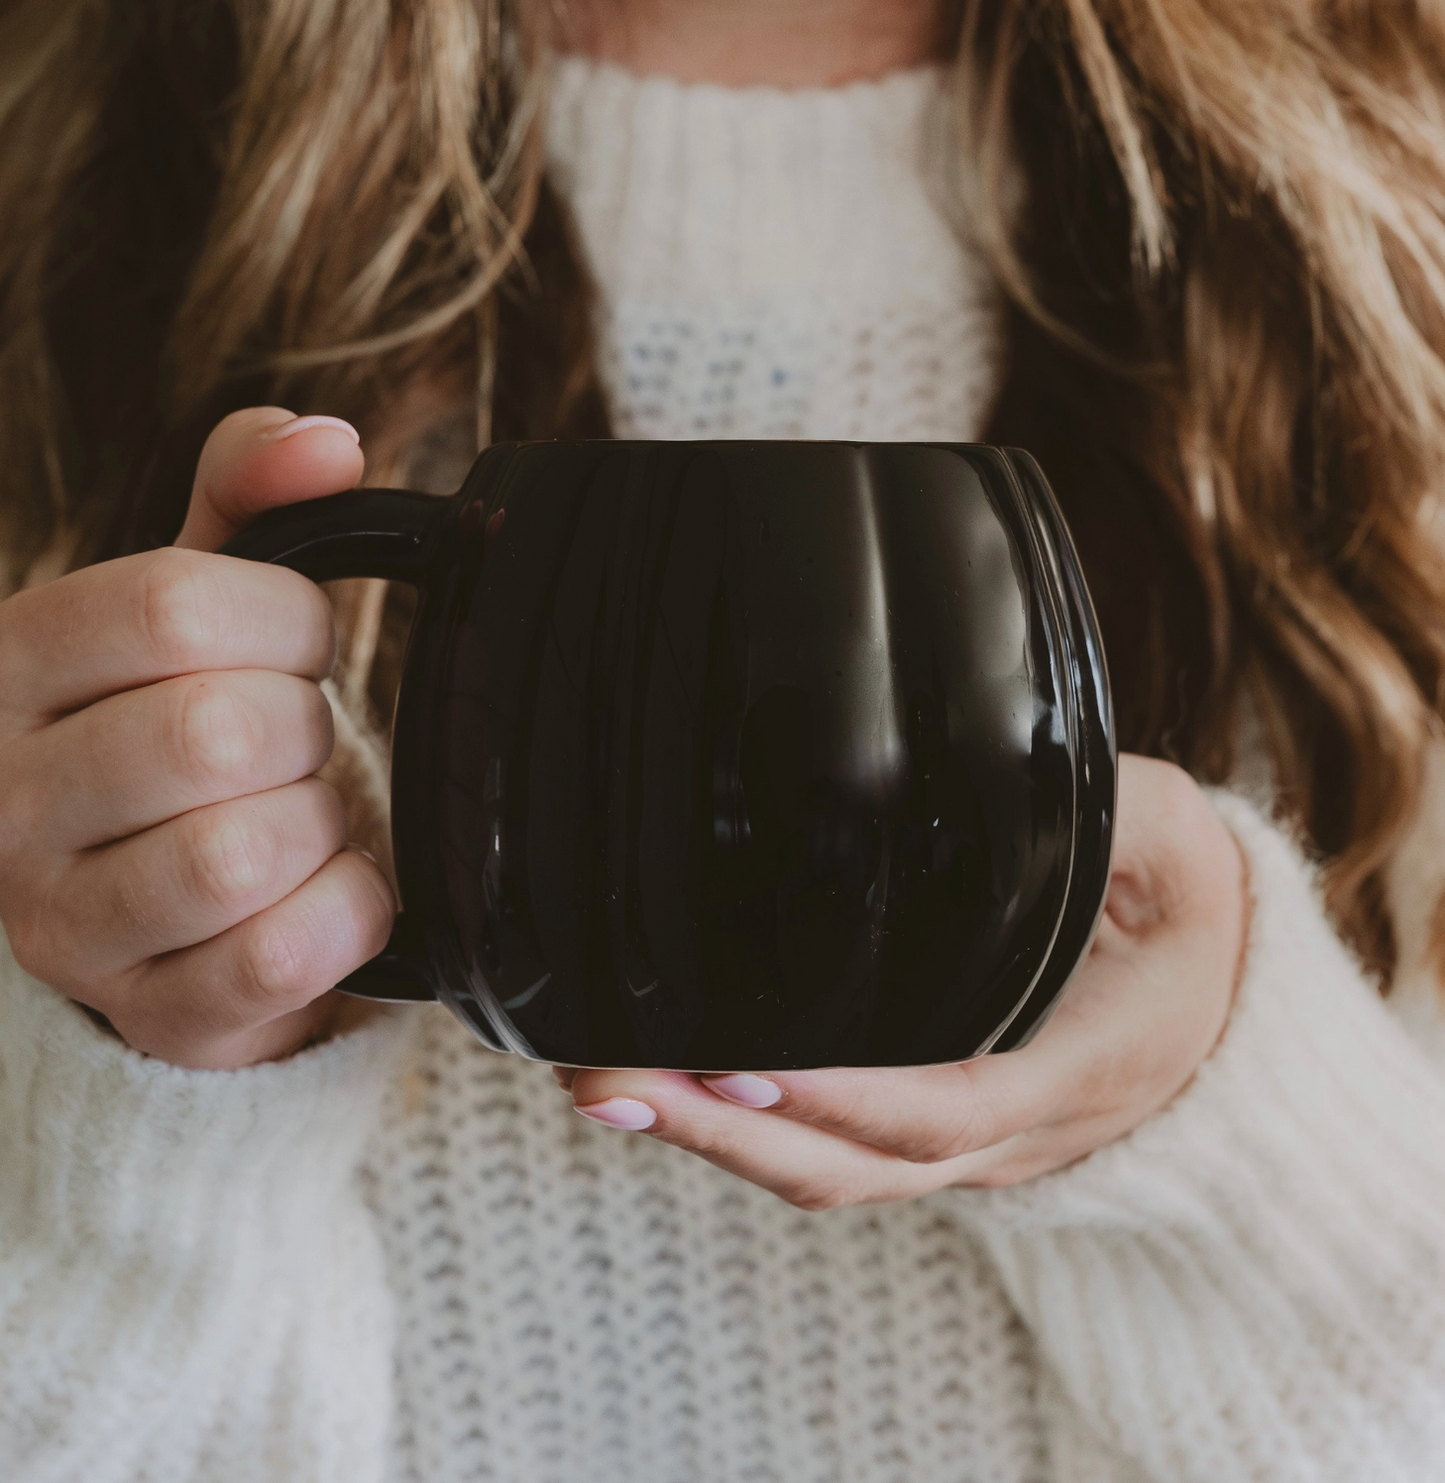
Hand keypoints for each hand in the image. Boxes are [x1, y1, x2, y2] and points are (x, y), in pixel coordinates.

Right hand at [0, 409, 395, 1068]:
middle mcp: (6, 802)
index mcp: (8, 670)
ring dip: (318, 822)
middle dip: (301, 727)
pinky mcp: (149, 1013)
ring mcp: (64, 924)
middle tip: (295, 742)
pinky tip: (334, 889)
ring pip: (240, 851)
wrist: (171, 906)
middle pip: (213, 730)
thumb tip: (327, 442)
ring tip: (299, 816)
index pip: (170, 608)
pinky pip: (280, 956)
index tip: (303, 644)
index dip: (286, 618)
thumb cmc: (187, 733)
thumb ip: (251, 504)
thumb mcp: (201, 606)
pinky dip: (348, 912)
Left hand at [556, 756, 1248, 1204]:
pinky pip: (823, 1149)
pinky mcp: (925, 1130)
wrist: (1224, 1011)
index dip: (836, 1099)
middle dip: (714, 1133)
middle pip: (843, 1166)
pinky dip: (736, 1126)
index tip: (731, 1062)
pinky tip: (664, 1076)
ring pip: (819, 1171)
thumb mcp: (1173, 847)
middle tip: (600, 1075)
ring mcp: (958, 1148)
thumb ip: (1105, 811)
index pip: (937, 1109)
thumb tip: (1006, 762)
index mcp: (1066, 1076)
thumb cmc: (1194, 925)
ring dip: (703, 1137)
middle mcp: (1000, 1138)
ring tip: (593, 1077)